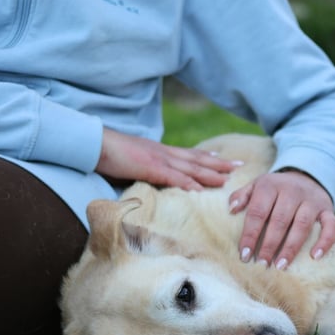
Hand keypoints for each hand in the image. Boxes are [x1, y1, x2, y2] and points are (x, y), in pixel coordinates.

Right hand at [96, 128, 238, 189]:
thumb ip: (146, 169)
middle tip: (238, 168)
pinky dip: (188, 183)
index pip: (190, 155)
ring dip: (210, 174)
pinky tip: (200, 190)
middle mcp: (164, 153)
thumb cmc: (110, 154)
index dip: (208, 158)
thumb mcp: (134, 162)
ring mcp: (158, 160)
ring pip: (190, 168)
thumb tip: (152, 178)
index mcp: (161, 152)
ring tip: (228, 180)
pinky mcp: (149, 168)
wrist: (95, 143)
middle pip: (197, 159)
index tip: (224, 161)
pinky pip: (172, 177)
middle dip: (219, 164)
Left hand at [229, 169, 334, 269]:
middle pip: (280, 220)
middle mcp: (292, 191)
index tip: (244, 254)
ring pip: (302, 225)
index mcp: (271, 185)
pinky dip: (325, 241)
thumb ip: (242, 195)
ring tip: (280, 266)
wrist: (307, 176)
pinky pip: (330, 225)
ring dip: (291, 247)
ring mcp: (311, 201)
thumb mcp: (257, 185)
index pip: (258, 212)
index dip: (250, 234)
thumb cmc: (276, 189)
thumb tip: (231, 209)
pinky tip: (315, 257)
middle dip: (269, 244)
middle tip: (261, 264)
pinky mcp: (327, 210)